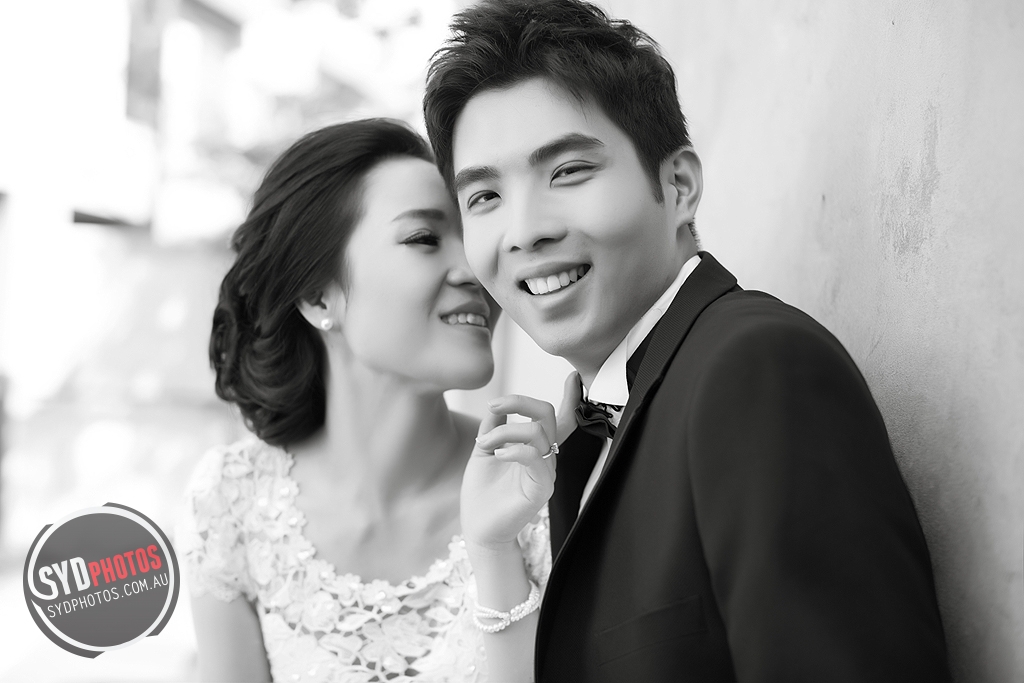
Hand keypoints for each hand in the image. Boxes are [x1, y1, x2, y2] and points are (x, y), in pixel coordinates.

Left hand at [461, 373, 581, 549]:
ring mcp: (545, 473)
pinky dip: (514, 448)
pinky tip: (497, 454)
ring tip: (484, 444)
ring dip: (505, 430)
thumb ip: (493, 426)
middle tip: (494, 406)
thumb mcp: (484, 450)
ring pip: (537, 432)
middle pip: (547, 415)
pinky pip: (535, 458)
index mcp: (535, 447)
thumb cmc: (482, 493)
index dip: (569, 398)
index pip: (559, 420)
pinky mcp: (541, 489)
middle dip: (520, 401)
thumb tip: (499, 405)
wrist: (478, 528)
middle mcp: (545, 457)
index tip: (573, 378)